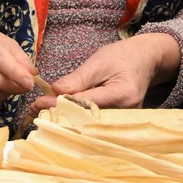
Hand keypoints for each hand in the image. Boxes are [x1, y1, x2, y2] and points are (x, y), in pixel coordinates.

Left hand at [28, 32, 179, 117]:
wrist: (145, 60)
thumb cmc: (123, 57)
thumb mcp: (99, 61)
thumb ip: (78, 78)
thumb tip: (55, 91)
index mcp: (122, 94)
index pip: (85, 103)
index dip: (60, 104)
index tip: (38, 103)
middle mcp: (126, 113)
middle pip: (87, 120)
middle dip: (60, 117)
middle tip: (37, 112)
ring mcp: (125, 122)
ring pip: (89, 125)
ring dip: (66, 120)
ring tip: (44, 114)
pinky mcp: (119, 124)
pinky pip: (95, 125)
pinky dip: (77, 121)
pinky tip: (61, 116)